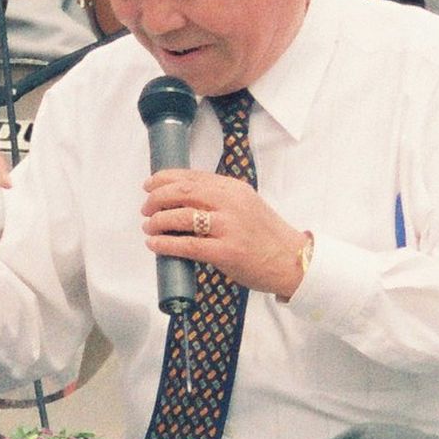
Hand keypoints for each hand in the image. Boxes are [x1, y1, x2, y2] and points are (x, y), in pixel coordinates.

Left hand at [145, 166, 309, 298]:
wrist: (292, 261)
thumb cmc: (267, 236)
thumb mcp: (246, 205)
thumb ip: (220, 199)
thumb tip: (182, 201)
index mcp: (234, 188)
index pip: (191, 176)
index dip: (164, 179)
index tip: (149, 185)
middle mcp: (231, 202)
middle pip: (182, 192)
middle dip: (156, 198)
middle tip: (146, 208)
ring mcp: (229, 227)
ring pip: (181, 216)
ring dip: (158, 221)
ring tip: (149, 226)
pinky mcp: (226, 252)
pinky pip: (187, 245)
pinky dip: (165, 243)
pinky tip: (154, 244)